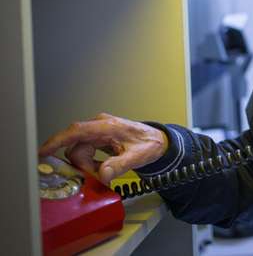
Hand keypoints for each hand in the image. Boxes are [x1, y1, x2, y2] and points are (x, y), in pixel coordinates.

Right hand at [39, 113, 168, 185]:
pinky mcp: (98, 138)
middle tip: (99, 175)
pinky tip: (104, 167)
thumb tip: (102, 175)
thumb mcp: (138, 156)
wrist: (158, 140)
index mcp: (107, 126)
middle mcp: (99, 126)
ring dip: (88, 166)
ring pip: (79, 153)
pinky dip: (91, 164)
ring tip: (105, 170)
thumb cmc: (150, 144)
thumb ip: (120, 165)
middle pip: (76, 148)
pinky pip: (86, 153)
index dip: (57, 141)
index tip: (43, 152)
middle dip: (83, 166)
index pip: (76, 131)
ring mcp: (98, 132)